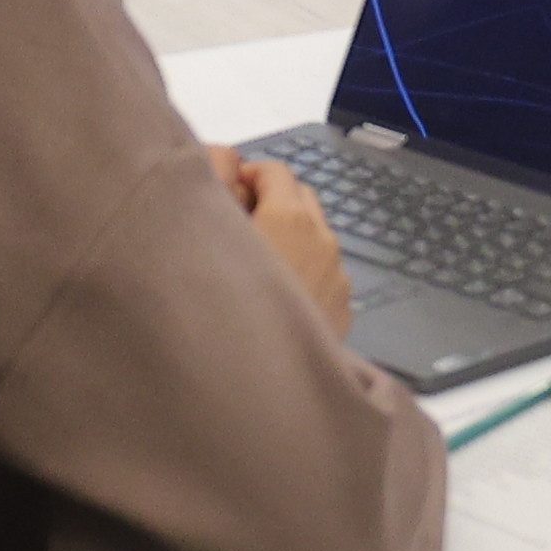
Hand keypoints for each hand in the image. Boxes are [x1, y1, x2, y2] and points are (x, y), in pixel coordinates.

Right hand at [223, 151, 350, 331]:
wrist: (263, 388)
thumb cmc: (226, 312)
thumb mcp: (206, 237)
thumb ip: (211, 189)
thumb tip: (220, 163)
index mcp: (291, 217)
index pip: (275, 169)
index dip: (246, 175)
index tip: (225, 193)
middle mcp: (323, 240)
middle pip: (300, 198)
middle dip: (270, 202)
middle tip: (235, 224)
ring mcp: (338, 276)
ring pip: (315, 237)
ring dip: (289, 237)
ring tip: (253, 264)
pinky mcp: (344, 309)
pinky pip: (324, 272)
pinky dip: (304, 269)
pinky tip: (275, 296)